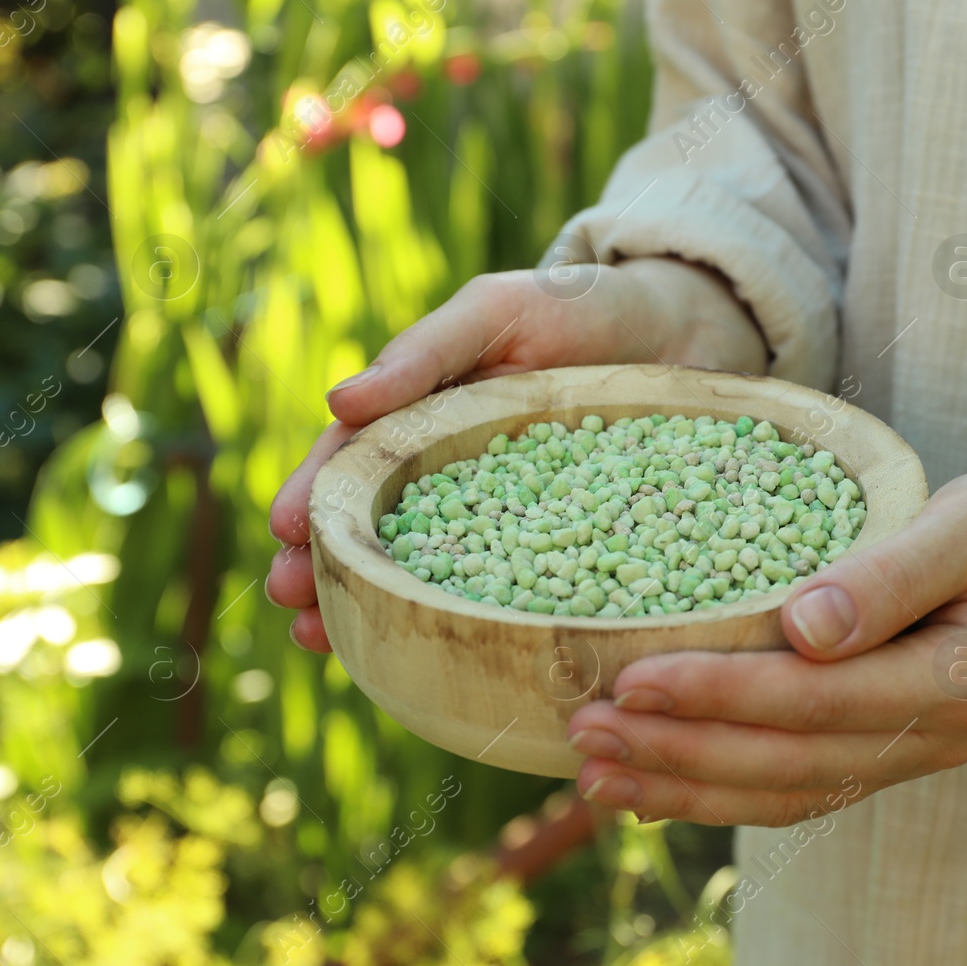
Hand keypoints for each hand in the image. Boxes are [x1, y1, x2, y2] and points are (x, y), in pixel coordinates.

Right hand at [266, 258, 766, 651]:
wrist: (682, 328)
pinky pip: (516, 592)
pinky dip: (476, 625)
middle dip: (327, 569)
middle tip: (293, 604)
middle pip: (378, 531)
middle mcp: (455, 480)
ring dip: (376, 607)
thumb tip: (339, 403)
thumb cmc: (577, 306)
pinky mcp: (568, 548)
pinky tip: (449, 659)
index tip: (284, 532)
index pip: (353, 466)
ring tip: (330, 641)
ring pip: (433, 572)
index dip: (315, 498)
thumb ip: (426, 354)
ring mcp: (509, 521)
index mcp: (424, 422)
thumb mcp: (496, 311)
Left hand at [565, 460, 966, 825]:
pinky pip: (799, 789)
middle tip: (583, 731)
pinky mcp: (889, 746)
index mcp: (957, 682)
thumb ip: (896, 573)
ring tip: (594, 772)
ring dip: (685, 786)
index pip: (814, 701)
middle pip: (785, 763)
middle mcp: (934, 738)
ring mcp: (911, 752)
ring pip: (783, 792)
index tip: (632, 677)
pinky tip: (655, 790)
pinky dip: (722, 795)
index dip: (719, 695)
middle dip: (678, 750)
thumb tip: (804, 625)